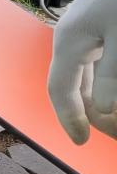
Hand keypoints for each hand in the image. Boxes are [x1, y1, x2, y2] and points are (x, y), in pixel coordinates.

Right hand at [48, 0, 116, 143]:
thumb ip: (112, 74)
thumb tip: (103, 110)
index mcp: (70, 44)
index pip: (61, 91)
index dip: (70, 119)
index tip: (81, 142)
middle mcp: (69, 43)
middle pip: (70, 88)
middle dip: (87, 114)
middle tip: (107, 134)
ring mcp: (81, 36)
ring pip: (81, 79)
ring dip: (95, 101)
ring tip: (111, 119)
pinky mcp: (94, 31)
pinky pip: (92, 66)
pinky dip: (101, 84)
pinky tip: (112, 94)